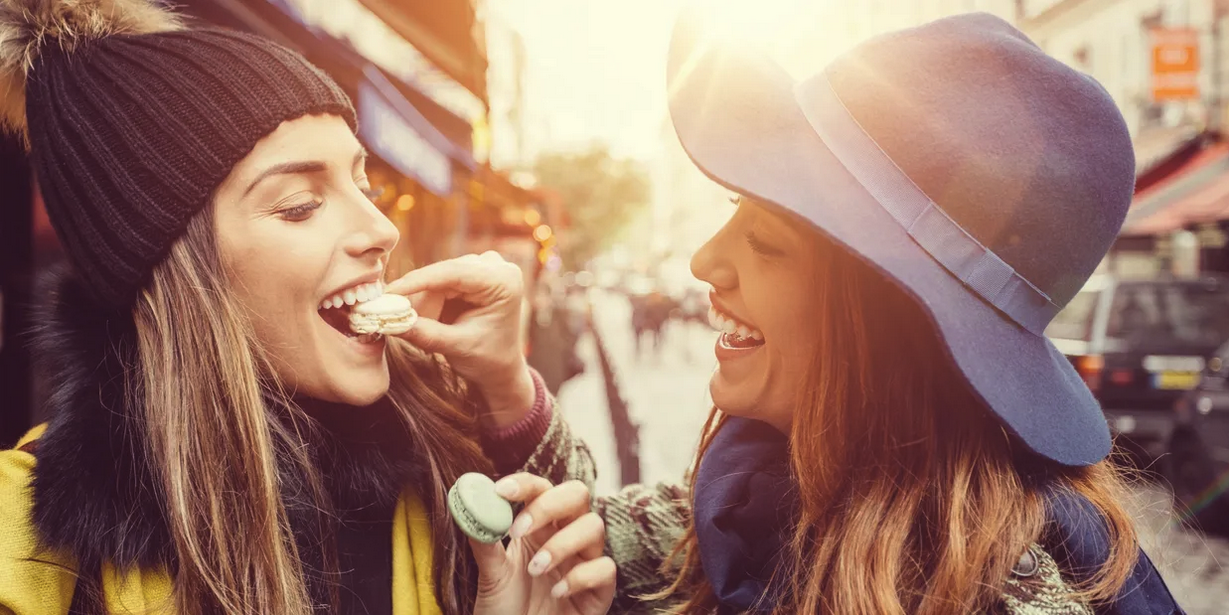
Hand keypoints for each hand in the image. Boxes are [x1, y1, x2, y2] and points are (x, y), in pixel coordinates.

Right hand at [385, 252, 534, 426]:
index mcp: (504, 281)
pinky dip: (428, 301)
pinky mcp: (469, 271)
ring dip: (423, 304)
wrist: (500, 366)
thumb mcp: (457, 347)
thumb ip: (425, 333)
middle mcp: (495, 266)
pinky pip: (436, 281)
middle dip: (419, 299)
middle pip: (442, 275)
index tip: (389, 293)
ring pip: (435, 278)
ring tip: (428, 330)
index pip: (454, 273)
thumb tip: (389, 321)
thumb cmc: (487, 359)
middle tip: (396, 322)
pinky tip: (432, 319)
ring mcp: (482, 266)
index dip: (418, 281)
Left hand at [471, 474, 615, 614]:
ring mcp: (585, 562)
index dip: (525, 484)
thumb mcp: (490, 576)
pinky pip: (605, 568)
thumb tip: (469, 503)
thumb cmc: (505, 611)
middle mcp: (565, 537)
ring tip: (535, 570)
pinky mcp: (600, 590)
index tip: (501, 491)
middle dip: (550, 504)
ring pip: (594, 526)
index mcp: (538, 527)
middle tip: (520, 530)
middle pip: (577, 494)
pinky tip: (558, 593)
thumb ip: (483, 541)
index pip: (540, 489)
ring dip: (561, 544)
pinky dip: (580, 577)